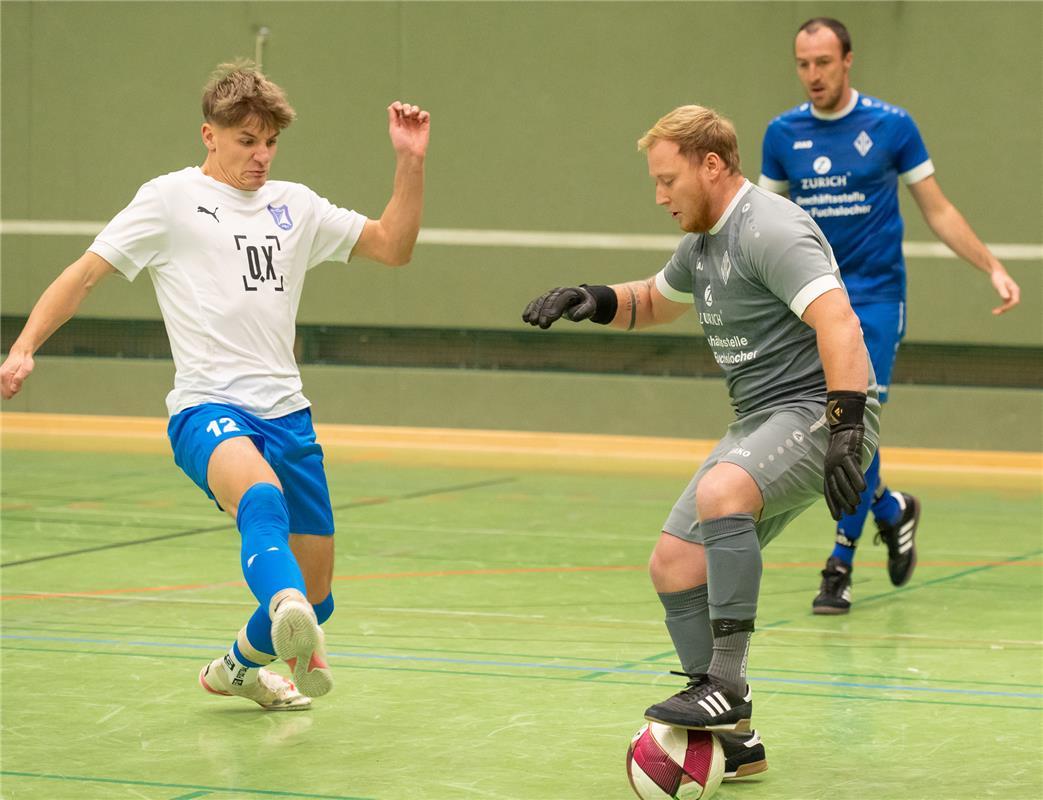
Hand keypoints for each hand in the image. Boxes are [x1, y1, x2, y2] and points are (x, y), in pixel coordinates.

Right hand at [1, 349, 34, 399]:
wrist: (20, 354)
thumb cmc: (24, 362)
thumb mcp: (26, 370)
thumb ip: (19, 379)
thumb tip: (14, 389)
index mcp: (4, 376)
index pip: (7, 393)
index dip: (15, 391)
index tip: (19, 384)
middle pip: (5, 393)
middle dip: (13, 391)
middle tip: (19, 382)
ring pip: (4, 391)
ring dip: (12, 388)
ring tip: (17, 380)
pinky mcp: (0, 377)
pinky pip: (4, 387)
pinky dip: (10, 386)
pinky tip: (14, 380)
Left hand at [387, 101, 429, 158]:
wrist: (411, 154)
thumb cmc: (401, 144)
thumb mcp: (394, 129)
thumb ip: (392, 117)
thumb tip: (391, 106)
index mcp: (399, 121)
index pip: (398, 108)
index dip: (398, 105)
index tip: (399, 109)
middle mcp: (408, 121)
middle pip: (407, 107)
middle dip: (406, 107)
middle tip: (406, 114)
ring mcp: (417, 123)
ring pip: (416, 109)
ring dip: (414, 109)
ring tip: (413, 115)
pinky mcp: (425, 125)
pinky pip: (425, 115)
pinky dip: (422, 114)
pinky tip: (419, 118)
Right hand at [522, 286, 597, 328]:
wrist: (581, 298)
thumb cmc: (586, 304)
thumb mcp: (590, 307)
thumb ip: (584, 311)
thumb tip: (573, 316)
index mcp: (571, 292)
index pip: (561, 300)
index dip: (554, 309)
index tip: (548, 321)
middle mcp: (559, 291)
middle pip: (549, 301)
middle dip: (543, 312)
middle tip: (538, 324)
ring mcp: (551, 294)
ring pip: (541, 301)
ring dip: (535, 311)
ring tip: (531, 322)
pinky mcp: (546, 298)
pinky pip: (536, 302)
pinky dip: (530, 309)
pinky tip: (525, 318)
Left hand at [823, 391, 867, 519]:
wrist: (846, 424)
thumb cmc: (846, 444)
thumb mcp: (843, 460)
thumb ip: (845, 473)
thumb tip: (854, 489)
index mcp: (828, 468)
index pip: (828, 489)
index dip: (832, 504)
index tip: (837, 517)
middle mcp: (830, 465)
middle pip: (836, 487)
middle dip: (842, 502)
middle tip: (850, 514)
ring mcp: (837, 459)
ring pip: (843, 480)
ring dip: (850, 493)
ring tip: (856, 505)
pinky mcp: (846, 453)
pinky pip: (852, 469)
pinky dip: (857, 479)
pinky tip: (863, 489)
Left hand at [989, 268, 1019, 314]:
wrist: (997, 272)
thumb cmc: (998, 277)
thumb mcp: (999, 284)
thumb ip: (1003, 291)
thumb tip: (1007, 298)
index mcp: (1015, 290)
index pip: (1015, 301)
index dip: (1009, 306)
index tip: (1001, 309)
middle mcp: (1015, 293)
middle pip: (1012, 304)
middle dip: (1005, 309)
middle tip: (995, 312)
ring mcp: (1011, 294)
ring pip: (1009, 305)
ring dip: (1003, 309)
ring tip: (994, 312)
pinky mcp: (1007, 295)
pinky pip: (1006, 304)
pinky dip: (1001, 307)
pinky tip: (994, 310)